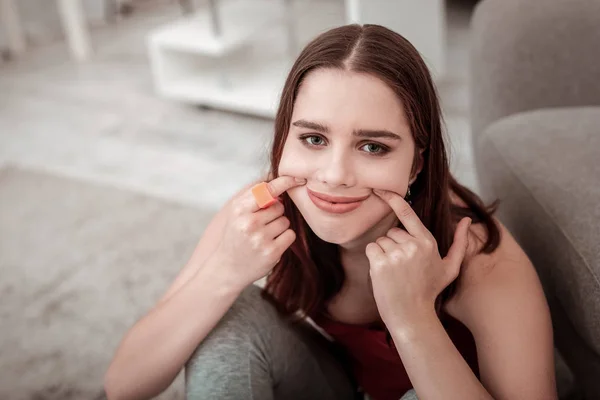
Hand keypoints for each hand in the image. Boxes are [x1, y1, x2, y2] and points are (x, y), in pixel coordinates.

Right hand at [211, 176, 306, 288]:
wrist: (226, 268)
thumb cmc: (235, 235)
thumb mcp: (236, 212)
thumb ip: (253, 194)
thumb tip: (275, 178)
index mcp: (239, 209)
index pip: (267, 189)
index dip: (285, 181)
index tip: (298, 178)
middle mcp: (249, 223)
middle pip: (279, 206)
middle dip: (275, 213)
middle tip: (261, 224)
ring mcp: (261, 239)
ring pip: (286, 220)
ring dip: (279, 226)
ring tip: (264, 235)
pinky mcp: (272, 252)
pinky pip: (290, 235)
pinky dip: (284, 238)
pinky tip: (271, 244)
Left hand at [366, 189, 471, 328]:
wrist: (411, 314)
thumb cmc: (429, 290)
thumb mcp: (450, 267)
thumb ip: (460, 243)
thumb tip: (468, 220)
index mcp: (427, 241)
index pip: (407, 213)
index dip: (393, 198)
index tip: (381, 189)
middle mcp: (412, 245)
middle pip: (392, 231)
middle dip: (394, 245)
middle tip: (403, 266)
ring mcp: (396, 254)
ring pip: (381, 241)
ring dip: (384, 253)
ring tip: (395, 272)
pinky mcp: (380, 262)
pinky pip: (370, 249)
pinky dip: (373, 258)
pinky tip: (384, 272)